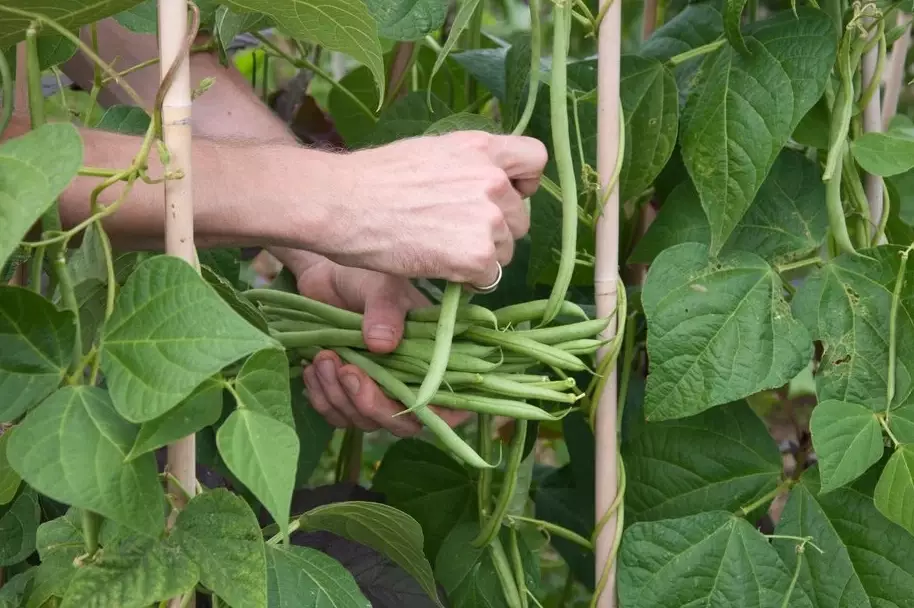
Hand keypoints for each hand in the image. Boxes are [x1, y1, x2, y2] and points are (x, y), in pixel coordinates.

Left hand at [284, 253, 472, 435]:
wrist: (326, 277)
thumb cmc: (365, 277)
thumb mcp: (381, 285)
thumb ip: (385, 310)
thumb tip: (382, 345)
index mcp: (436, 357)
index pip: (450, 405)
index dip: (435, 414)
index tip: (403, 401)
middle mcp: (411, 381)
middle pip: (402, 421)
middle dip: (371, 404)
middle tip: (346, 370)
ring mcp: (379, 391)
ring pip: (365, 421)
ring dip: (339, 397)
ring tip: (323, 357)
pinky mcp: (349, 395)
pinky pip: (337, 414)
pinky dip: (322, 398)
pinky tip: (312, 368)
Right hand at [310, 131, 546, 287]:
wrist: (343, 203)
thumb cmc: (374, 179)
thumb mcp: (430, 152)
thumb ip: (466, 165)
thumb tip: (484, 185)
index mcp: (481, 147)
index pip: (536, 159)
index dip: (524, 183)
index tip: (506, 195)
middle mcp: (493, 179)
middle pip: (521, 217)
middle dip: (496, 230)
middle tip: (456, 233)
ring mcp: (487, 218)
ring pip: (506, 250)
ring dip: (481, 256)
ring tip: (440, 248)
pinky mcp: (477, 255)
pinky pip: (489, 277)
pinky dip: (468, 280)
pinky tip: (438, 266)